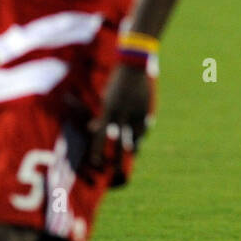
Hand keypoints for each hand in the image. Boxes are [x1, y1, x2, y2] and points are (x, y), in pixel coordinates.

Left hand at [86, 63, 155, 186]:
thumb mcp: (105, 99)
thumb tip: (93, 129)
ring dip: (131, 150)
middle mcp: (123, 115)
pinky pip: (143, 131)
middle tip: (116, 175)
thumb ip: (101, 116)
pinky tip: (138, 139)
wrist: (134, 65)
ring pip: (135, 141)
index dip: (98, 151)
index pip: (101, 137)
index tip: (96, 163)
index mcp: (109, 111)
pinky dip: (139, 136)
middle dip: (117, 161)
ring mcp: (137, 115)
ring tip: (129, 157)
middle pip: (119, 144)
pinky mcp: (148, 113)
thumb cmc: (115, 83)